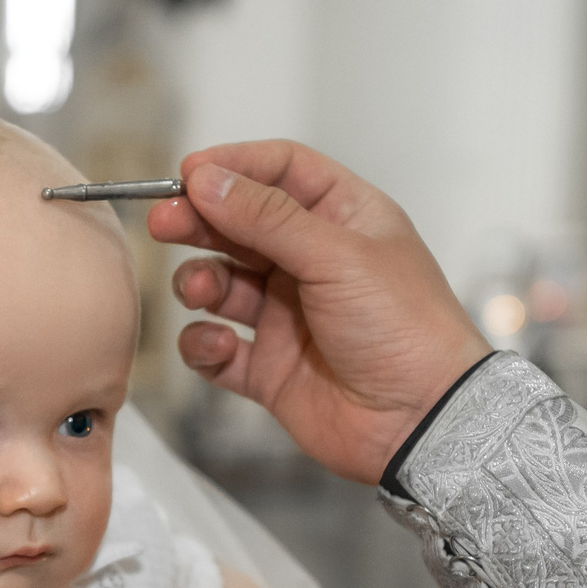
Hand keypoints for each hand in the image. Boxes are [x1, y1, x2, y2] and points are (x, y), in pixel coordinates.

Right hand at [148, 141, 488, 485]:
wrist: (422, 420)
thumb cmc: (404, 328)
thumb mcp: (337, 255)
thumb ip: (266, 217)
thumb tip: (206, 178)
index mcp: (344, 220)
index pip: (280, 172)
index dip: (234, 167)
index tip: (189, 173)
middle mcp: (313, 263)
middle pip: (240, 224)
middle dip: (200, 221)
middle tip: (164, 223)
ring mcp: (288, 316)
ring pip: (221, 284)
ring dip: (200, 282)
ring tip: (201, 290)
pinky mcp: (269, 369)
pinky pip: (216, 349)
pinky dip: (204, 344)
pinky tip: (218, 344)